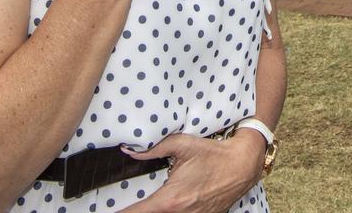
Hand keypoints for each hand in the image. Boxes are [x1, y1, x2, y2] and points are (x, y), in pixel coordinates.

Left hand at [120, 131, 266, 211]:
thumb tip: (130, 150)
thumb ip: (154, 148)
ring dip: (154, 212)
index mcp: (170, 200)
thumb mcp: (182, 145)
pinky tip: (170, 206)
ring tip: (145, 206)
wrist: (242, 165)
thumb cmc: (212, 154)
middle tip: (126, 208)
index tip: (109, 212)